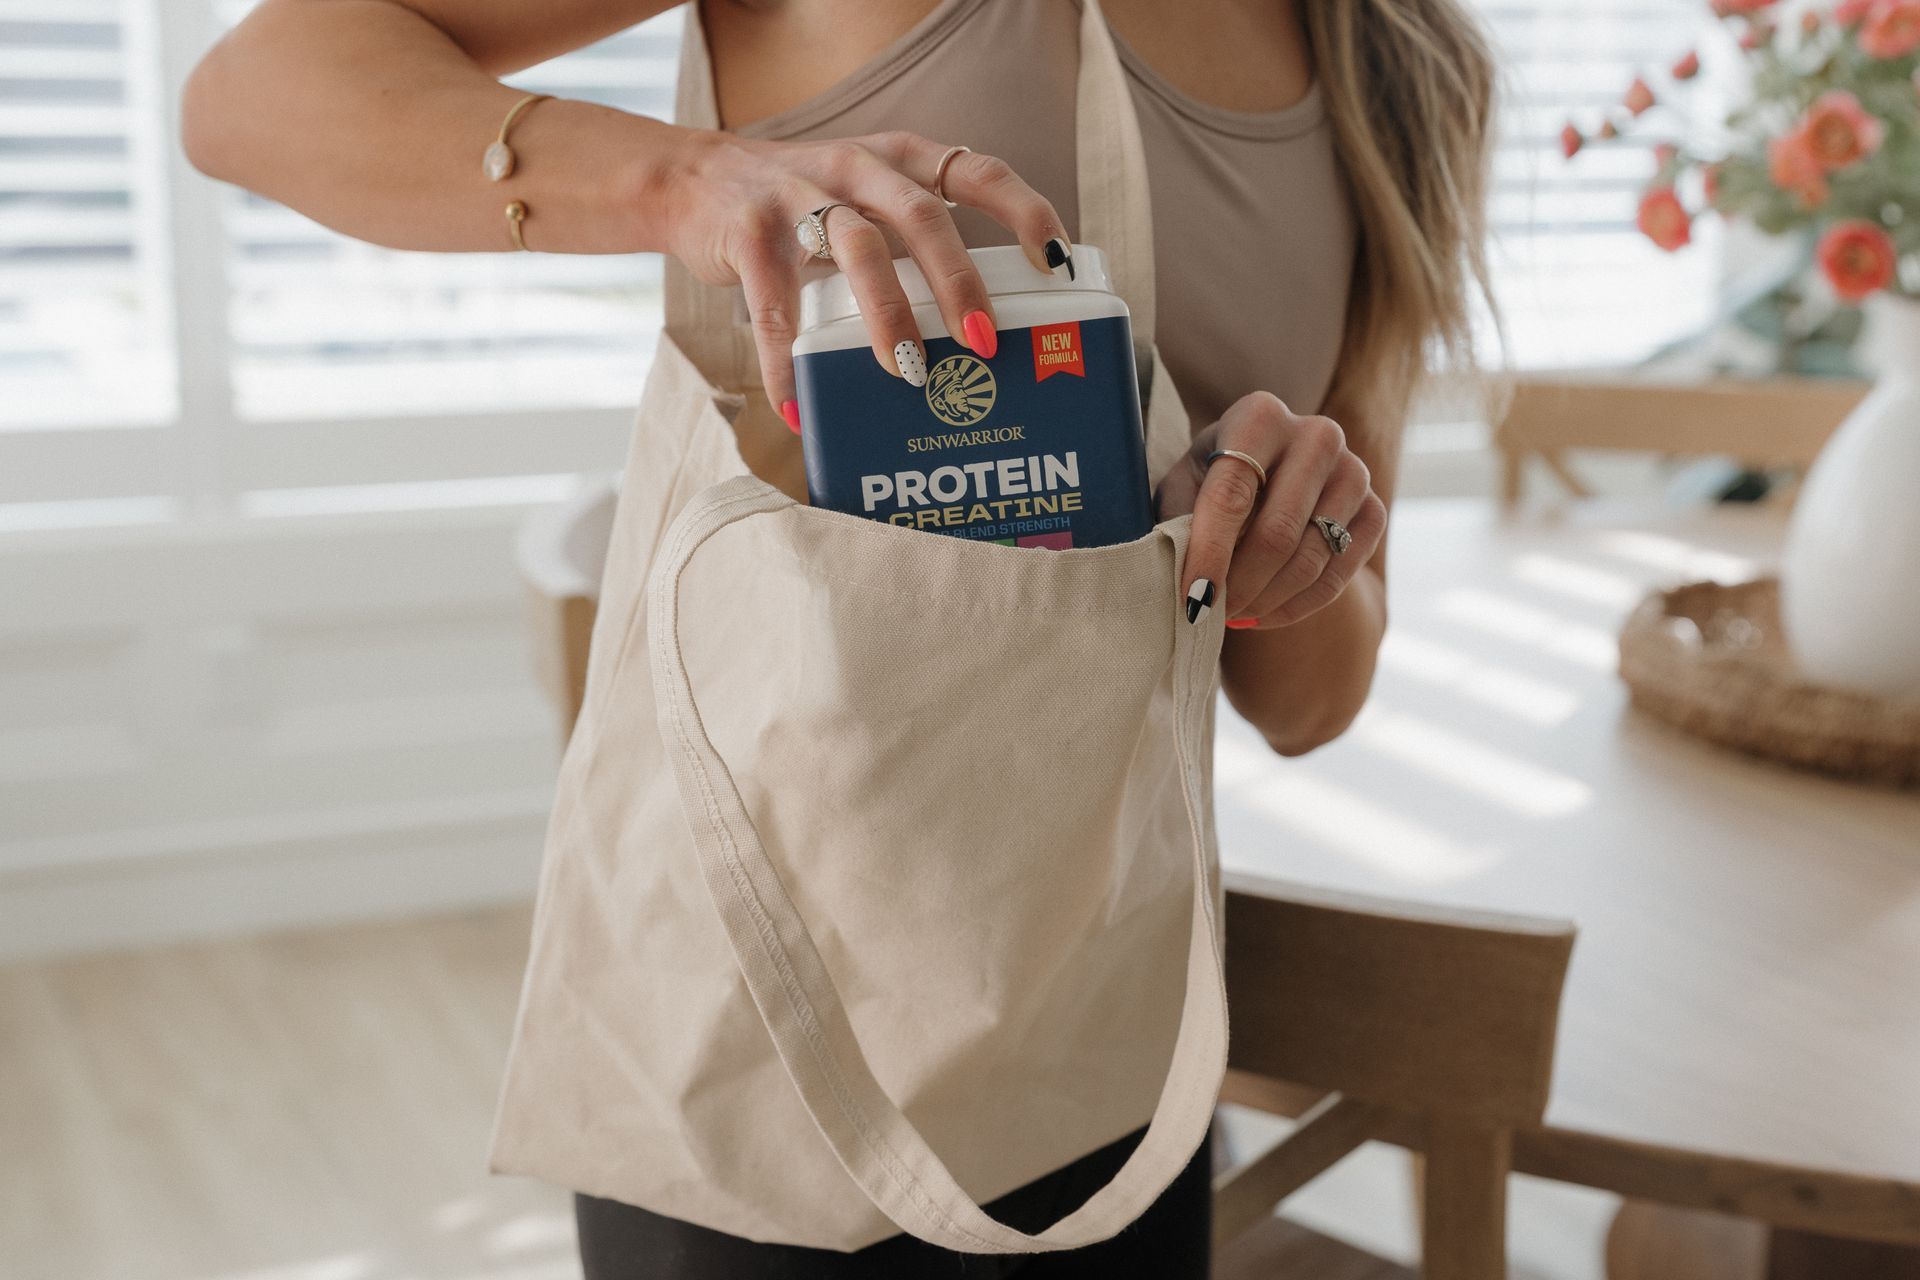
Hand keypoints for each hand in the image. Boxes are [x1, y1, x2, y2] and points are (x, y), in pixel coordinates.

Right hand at [661, 129, 1070, 429]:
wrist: (694, 180)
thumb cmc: (803, 205)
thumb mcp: (865, 199)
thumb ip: (914, 241)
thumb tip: (984, 332)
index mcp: (898, 159)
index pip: (976, 170)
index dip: (1023, 210)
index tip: (1055, 259)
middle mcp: (855, 166)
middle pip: (922, 215)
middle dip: (958, 281)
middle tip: (984, 342)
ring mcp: (799, 195)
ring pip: (857, 248)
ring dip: (888, 314)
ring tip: (908, 373)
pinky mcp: (747, 231)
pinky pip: (773, 303)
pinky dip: (786, 360)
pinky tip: (798, 405)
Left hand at [1154, 392, 1386, 629]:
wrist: (1269, 469)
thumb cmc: (1212, 479)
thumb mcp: (1183, 487)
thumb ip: (1179, 524)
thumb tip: (1185, 586)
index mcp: (1259, 416)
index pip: (1232, 496)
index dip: (1209, 555)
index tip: (1193, 600)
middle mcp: (1316, 435)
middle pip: (1277, 533)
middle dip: (1240, 586)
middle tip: (1211, 614)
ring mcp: (1354, 471)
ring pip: (1310, 559)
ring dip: (1266, 600)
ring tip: (1234, 613)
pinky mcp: (1374, 508)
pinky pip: (1339, 575)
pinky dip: (1297, 606)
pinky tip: (1265, 613)